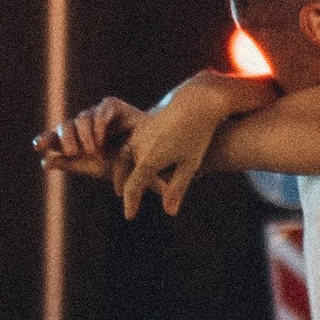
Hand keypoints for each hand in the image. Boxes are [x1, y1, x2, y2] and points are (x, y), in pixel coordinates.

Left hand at [36, 97, 140, 176]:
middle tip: (72, 152)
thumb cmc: (122, 164)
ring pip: (81, 119)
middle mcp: (84, 125)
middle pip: (66, 125)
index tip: (38, 146)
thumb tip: (45, 161)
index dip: (46, 138)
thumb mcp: (94, 167)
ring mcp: (97, 114)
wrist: (151, 157)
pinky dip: (98, 127)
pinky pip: (100, 113)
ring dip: (84, 136)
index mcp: (76, 140)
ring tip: (91, 151)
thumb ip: (70, 164)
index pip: (56, 137)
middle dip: (66, 138)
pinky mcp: (112, 106)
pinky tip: (99, 140)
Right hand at [117, 73, 257, 217]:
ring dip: (123, 171)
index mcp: (148, 159)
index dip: (131, 203)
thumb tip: (169, 212)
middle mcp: (138, 147)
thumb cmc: (196, 136)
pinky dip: (128, 158)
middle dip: (126, 187)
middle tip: (127, 200)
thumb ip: (177, 189)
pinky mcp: (140, 126)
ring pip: (124, 158)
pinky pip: (129, 146)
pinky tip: (133, 162)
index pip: (133, 187)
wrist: (195, 104)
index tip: (130, 215)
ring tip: (125, 182)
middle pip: (125, 173)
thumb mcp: (189, 165)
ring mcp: (138, 135)